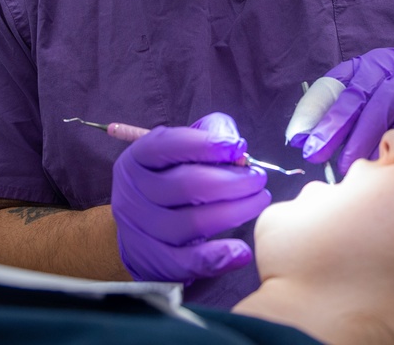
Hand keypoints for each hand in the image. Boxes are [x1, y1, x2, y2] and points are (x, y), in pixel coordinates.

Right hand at [111, 112, 270, 283]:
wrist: (138, 225)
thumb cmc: (170, 175)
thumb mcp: (182, 145)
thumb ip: (211, 132)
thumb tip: (238, 148)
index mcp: (139, 156)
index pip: (170, 145)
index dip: (207, 144)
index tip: (240, 147)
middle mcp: (135, 192)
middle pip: (186, 186)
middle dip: (231, 182)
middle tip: (259, 179)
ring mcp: (142, 230)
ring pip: (192, 224)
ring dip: (234, 213)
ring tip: (259, 201)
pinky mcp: (155, 261)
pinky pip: (188, 262)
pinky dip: (219, 258)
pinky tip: (242, 251)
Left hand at [291, 48, 393, 173]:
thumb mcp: (375, 106)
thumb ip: (347, 119)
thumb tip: (307, 143)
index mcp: (366, 66)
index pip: (332, 85)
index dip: (312, 111)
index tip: (296, 137)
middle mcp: (387, 65)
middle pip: (354, 95)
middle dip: (331, 126)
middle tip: (314, 153)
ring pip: (380, 106)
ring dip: (361, 138)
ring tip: (347, 164)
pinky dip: (392, 139)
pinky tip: (380, 159)